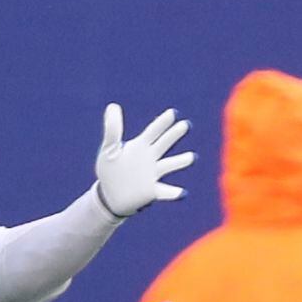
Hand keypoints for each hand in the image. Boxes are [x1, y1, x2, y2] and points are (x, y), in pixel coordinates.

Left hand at [93, 102, 195, 217]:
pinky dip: (174, 193)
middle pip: (164, 143)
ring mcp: (153, 174)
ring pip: (169, 165)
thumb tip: (113, 105)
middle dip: (173, 135)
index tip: (173, 113)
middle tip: (186, 124)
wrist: (110, 196)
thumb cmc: (110, 170)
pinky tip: (182, 193)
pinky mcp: (152, 191)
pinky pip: (165, 192)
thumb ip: (112, 129)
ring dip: (180, 161)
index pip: (153, 131)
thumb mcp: (109, 148)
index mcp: (140, 146)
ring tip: (192, 157)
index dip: (162, 122)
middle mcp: (150, 158)